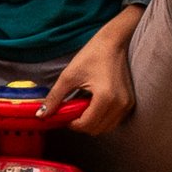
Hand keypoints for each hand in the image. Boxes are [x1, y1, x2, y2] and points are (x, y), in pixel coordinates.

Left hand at [45, 10, 139, 136]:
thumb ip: (55, 97)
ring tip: (83, 107)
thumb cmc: (93, 55)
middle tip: (71, 111)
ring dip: (92, 123)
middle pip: (96, 129)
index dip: (71, 124)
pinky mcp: (130, 102)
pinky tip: (94, 105)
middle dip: (81, 124)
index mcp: (105, 98)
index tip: (64, 115)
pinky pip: (114, 120)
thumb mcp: (69, 76)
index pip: (86, 125)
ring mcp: (127, 104)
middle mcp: (119, 104)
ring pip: (106, 127)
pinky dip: (102, 118)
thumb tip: (41, 115)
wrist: (115, 42)